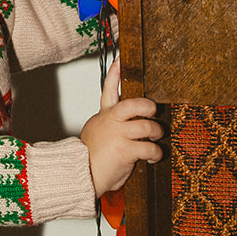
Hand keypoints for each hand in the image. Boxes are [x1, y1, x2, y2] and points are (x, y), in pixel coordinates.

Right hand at [80, 59, 162, 196]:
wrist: (80, 175)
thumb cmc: (90, 158)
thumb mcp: (97, 133)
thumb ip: (112, 124)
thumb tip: (130, 121)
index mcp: (104, 116)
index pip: (109, 90)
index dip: (115, 73)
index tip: (121, 60)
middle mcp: (111, 122)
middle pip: (134, 104)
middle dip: (148, 107)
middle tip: (153, 112)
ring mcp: (118, 135)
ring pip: (147, 126)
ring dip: (156, 133)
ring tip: (155, 138)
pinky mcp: (126, 150)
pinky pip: (150, 147)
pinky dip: (155, 153)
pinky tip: (152, 157)